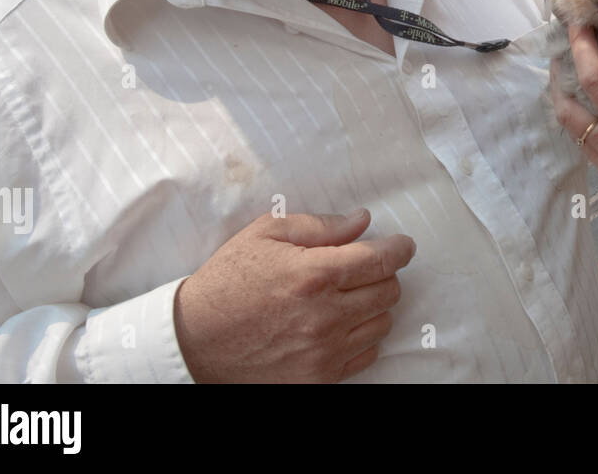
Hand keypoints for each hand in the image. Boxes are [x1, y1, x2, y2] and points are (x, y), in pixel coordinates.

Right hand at [174, 209, 415, 382]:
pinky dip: (361, 336)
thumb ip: (320, 225)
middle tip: (361, 268)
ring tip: (345, 297)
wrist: (194, 340)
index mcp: (313, 274)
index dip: (400, 249)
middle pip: (389, 291)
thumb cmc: (229, 281)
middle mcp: (324, 315)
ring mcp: (323, 351)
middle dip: (382, 274)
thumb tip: (362, 220)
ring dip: (372, 305)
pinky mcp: (318, 378)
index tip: (403, 245)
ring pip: (382, 322)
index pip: (382, 260)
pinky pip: (366, 354)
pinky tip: (338, 324)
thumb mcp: (266, 234)